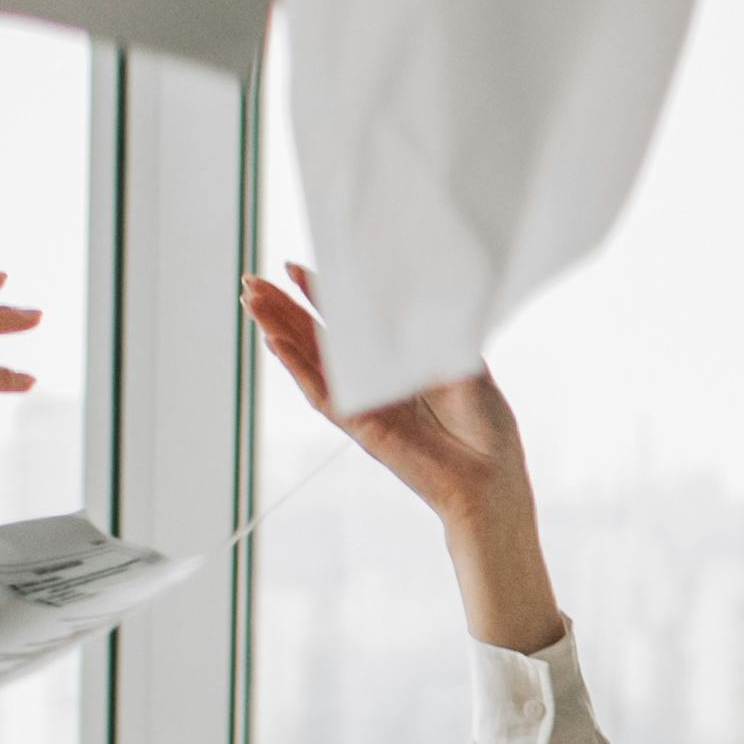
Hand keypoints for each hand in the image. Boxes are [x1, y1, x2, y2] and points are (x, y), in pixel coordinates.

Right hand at [245, 267, 561, 654]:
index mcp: (396, 361)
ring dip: (279, 331)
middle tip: (252, 282)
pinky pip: (320, 393)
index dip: (321, 295)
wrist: (490, 475)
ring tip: (252, 304)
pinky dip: (297, 368)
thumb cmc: (485, 425)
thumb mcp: (462, 361)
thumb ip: (432, 330)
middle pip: (317, 338)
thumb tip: (411, 290)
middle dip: (284, 308)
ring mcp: (362, 402)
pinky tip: (274, 344)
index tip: (295, 267)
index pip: (349, 322)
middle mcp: (373, 380)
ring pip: (309, 361)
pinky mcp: (360, 425)